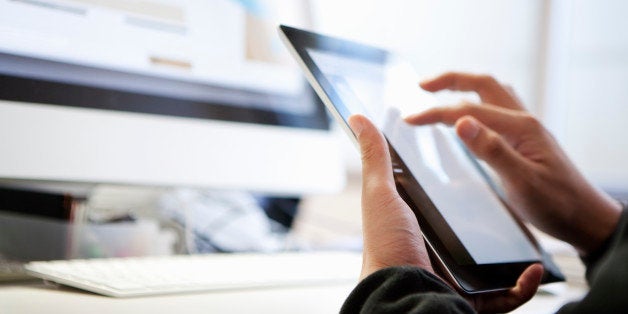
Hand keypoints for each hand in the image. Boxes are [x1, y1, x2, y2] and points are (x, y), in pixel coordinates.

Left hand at [349, 114, 543, 312]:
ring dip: (516, 248)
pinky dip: (525, 283)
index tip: (483, 164)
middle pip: (475, 232)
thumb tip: (358, 118)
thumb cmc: (385, 245)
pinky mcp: (476, 297)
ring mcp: (461, 275)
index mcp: (420, 226)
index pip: (447, 202)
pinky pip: (508, 293)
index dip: (463, 185)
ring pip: (497, 260)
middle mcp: (440, 250)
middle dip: (496, 219)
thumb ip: (375, 157)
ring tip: (531, 229)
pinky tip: (533, 267)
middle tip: (515, 195)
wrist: (400, 294)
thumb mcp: (380, 193)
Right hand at [406, 72, 621, 254]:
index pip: (469, 110)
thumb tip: (460, 122)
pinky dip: (477, 102)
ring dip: (465, 87)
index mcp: (521, 127)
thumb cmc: (556, 204)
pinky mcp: (525, 139)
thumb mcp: (521, 181)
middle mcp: (524, 120)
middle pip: (483, 84)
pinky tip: (468, 115)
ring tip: (439, 91)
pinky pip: (498, 108)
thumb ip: (492, 150)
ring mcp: (526, 128)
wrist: (584, 219)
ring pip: (492, 93)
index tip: (410, 120)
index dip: (436, 112)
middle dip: (450, 80)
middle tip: (421, 85)